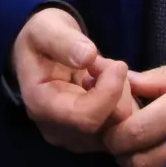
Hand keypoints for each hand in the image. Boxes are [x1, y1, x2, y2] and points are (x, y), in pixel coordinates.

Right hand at [12, 8, 134, 153]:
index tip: (115, 63)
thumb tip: (88, 57)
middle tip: (104, 64)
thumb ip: (63, 41)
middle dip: (117, 90)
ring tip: (103, 72)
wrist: (39, 53)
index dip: (110, 91)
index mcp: (42, 107)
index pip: (86, 117)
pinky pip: (124, 126)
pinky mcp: (93, 137)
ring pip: (121, 127)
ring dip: (122, 95)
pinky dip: (125, 102)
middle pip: (108, 125)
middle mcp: (58, 131)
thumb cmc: (41, 39)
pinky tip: (110, 84)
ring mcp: (76, 138)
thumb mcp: (45, 28)